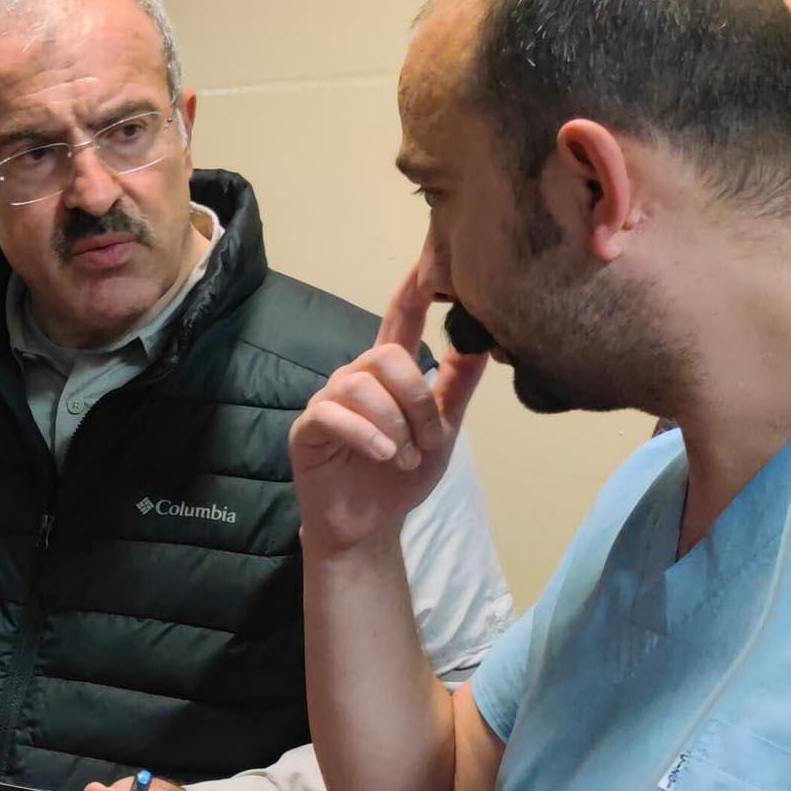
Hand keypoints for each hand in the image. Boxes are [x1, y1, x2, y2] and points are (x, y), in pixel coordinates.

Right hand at [290, 259, 485, 557]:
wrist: (369, 527)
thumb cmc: (400, 477)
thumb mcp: (444, 430)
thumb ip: (458, 386)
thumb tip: (482, 340)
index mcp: (387, 375)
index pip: (399, 320)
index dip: (412, 290)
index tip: (429, 262)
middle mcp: (355, 379)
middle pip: (387, 356)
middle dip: (417, 399)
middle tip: (429, 440)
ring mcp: (328, 401)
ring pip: (364, 386)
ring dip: (395, 425)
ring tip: (405, 458)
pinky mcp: (308, 428)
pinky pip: (335, 415)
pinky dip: (367, 436)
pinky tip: (384, 455)